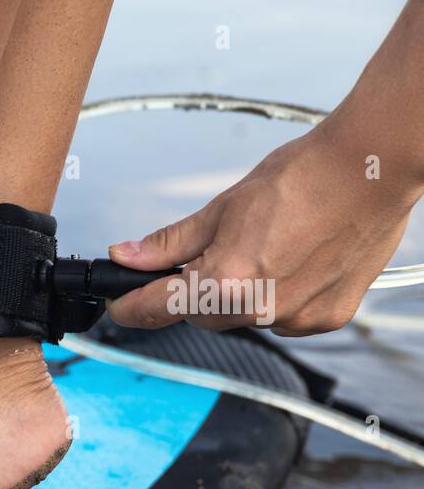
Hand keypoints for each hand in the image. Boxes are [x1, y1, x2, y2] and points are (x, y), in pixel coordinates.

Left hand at [105, 123, 420, 336]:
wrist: (371, 169)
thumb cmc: (302, 179)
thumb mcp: (221, 208)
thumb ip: (170, 244)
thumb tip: (126, 256)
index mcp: (225, 281)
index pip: (157, 307)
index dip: (129, 307)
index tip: (118, 306)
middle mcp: (259, 308)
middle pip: (200, 314)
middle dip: (192, 291)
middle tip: (206, 257)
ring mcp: (295, 318)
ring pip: (241, 317)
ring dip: (237, 294)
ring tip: (265, 249)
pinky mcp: (324, 319)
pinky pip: (282, 317)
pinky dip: (277, 296)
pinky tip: (294, 262)